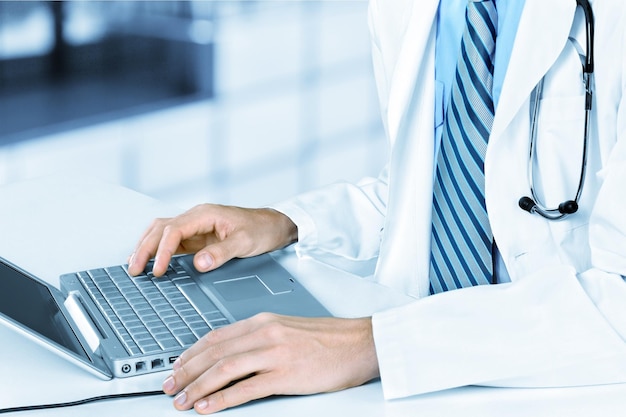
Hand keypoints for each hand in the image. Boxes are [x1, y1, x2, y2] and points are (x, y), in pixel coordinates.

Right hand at [127, 204, 297, 276]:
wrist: (274, 226)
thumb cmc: (261, 229)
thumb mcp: (245, 242)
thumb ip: (222, 252)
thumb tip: (199, 263)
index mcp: (205, 214)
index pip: (174, 230)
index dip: (163, 251)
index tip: (158, 270)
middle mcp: (196, 217)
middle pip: (161, 229)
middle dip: (145, 248)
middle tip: (134, 270)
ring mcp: (195, 226)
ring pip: (161, 232)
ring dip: (147, 246)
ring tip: (135, 265)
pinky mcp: (198, 237)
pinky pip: (172, 241)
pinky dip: (158, 250)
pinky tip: (152, 261)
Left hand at [161, 313, 378, 413]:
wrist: (360, 343)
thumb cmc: (328, 339)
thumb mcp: (288, 330)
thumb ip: (260, 339)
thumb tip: (233, 356)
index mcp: (264, 322)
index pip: (217, 337)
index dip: (192, 353)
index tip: (177, 366)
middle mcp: (265, 333)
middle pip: (214, 352)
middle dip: (186, 371)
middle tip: (168, 386)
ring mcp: (275, 353)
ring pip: (224, 369)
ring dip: (198, 386)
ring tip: (181, 400)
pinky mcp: (287, 374)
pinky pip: (247, 388)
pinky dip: (222, 398)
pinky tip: (208, 407)